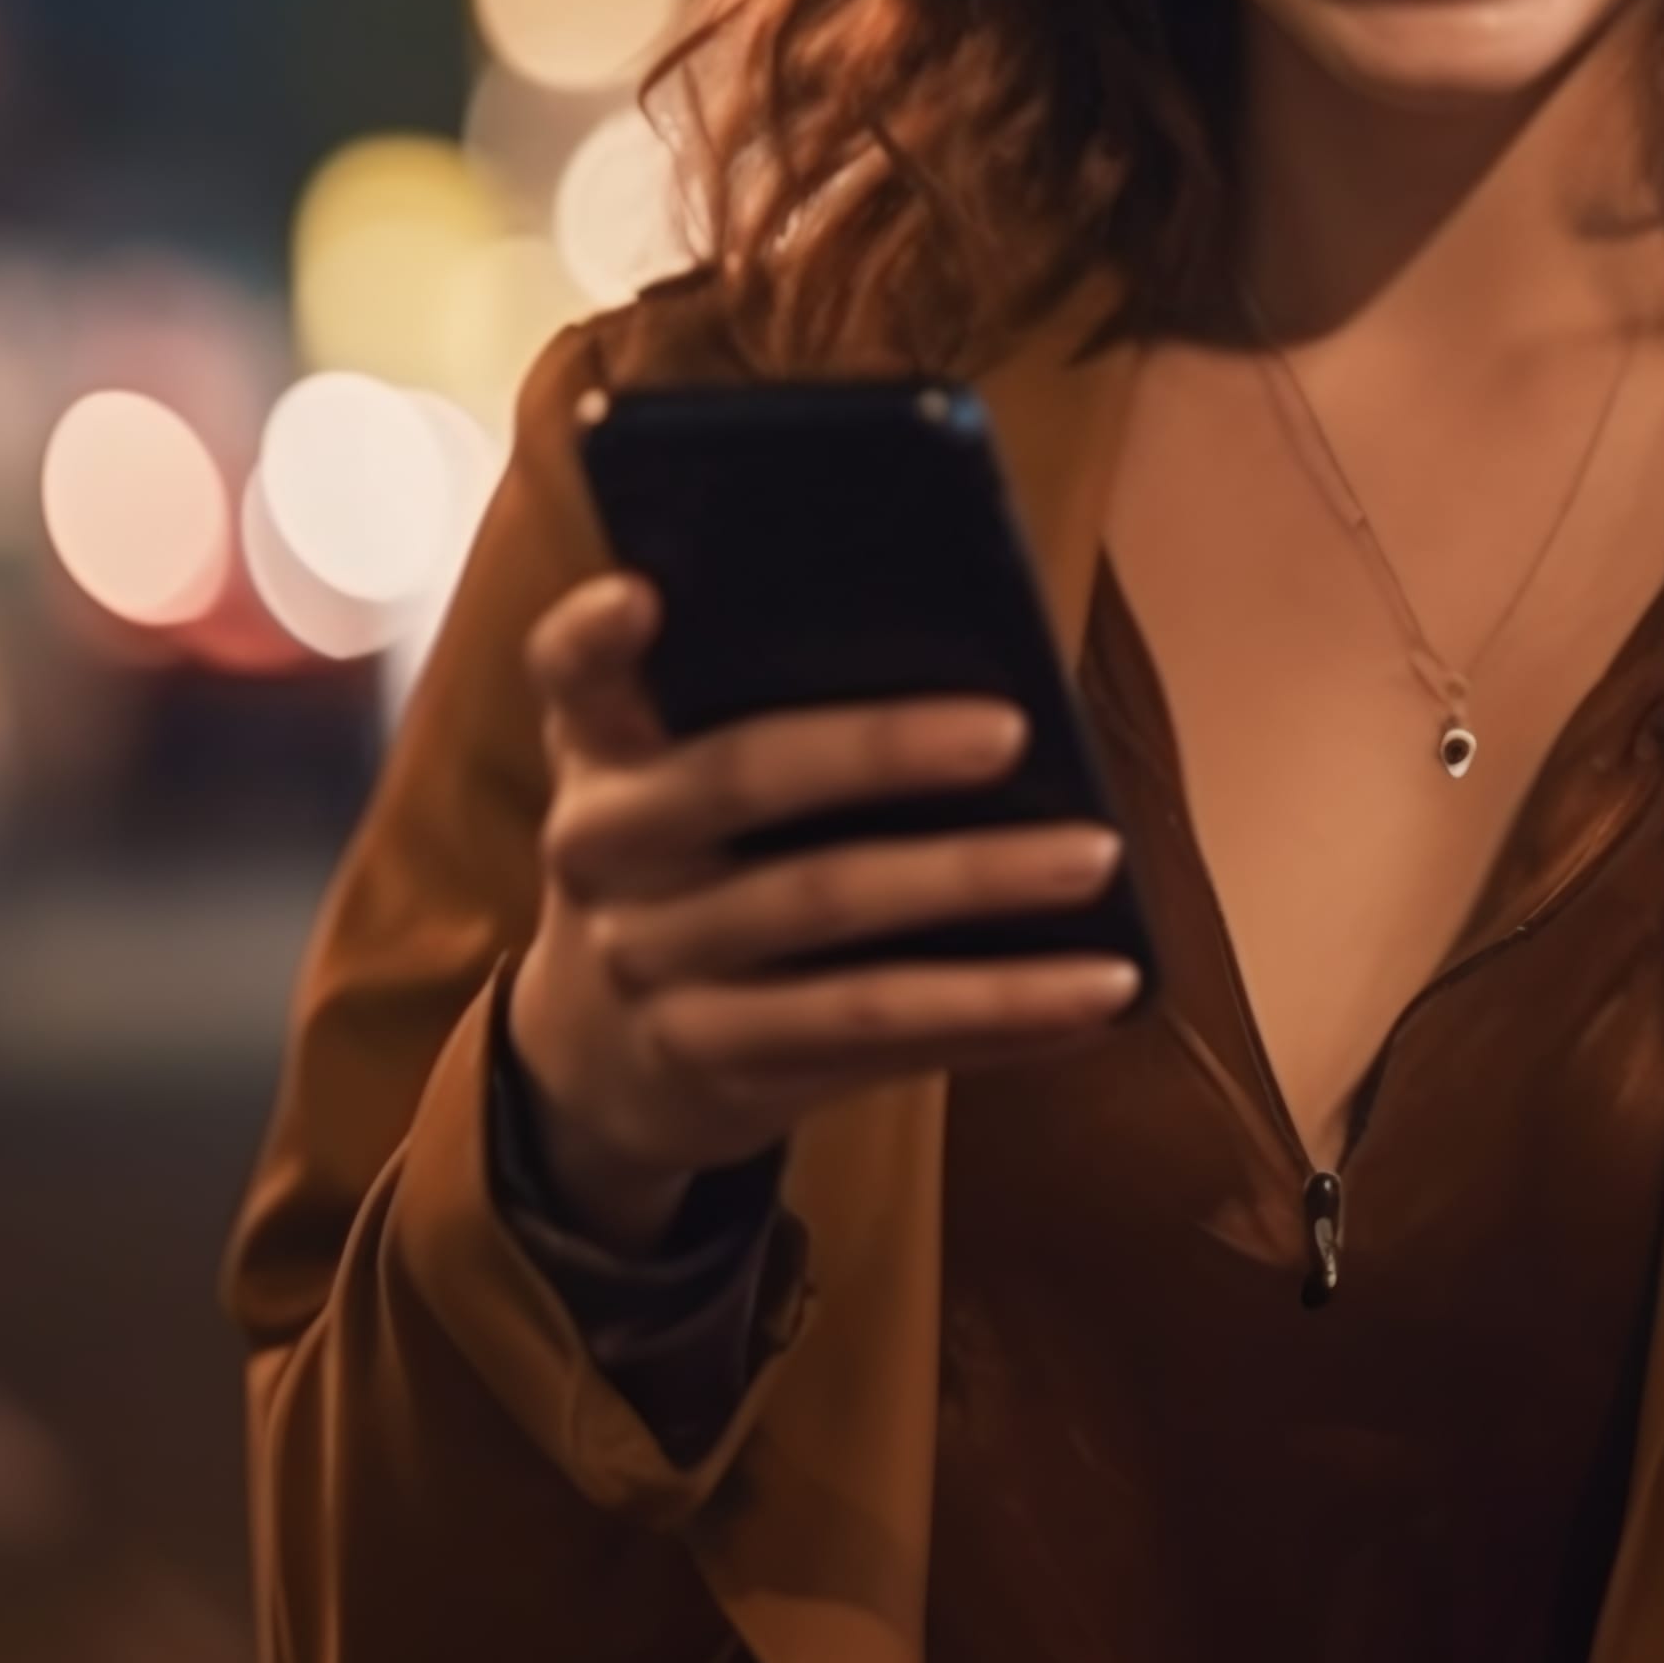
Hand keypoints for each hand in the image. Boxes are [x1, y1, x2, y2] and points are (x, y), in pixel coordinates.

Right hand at [497, 572, 1142, 1251]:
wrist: (597, 1061)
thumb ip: (757, 710)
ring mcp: (656, 969)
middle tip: (1012, 729)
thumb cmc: (691, 865)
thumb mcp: (673, 782)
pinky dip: (993, 1011)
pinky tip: (1088, 990)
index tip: (645, 596)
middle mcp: (608, 854)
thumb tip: (970, 642)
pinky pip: (873, 1036)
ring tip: (1094, 860)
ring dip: (975, 887)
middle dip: (879, 752)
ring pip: (830, 924)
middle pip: (742, 783)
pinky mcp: (720, 1066)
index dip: (596, 637)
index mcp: (602, 753)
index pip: (570, 673)